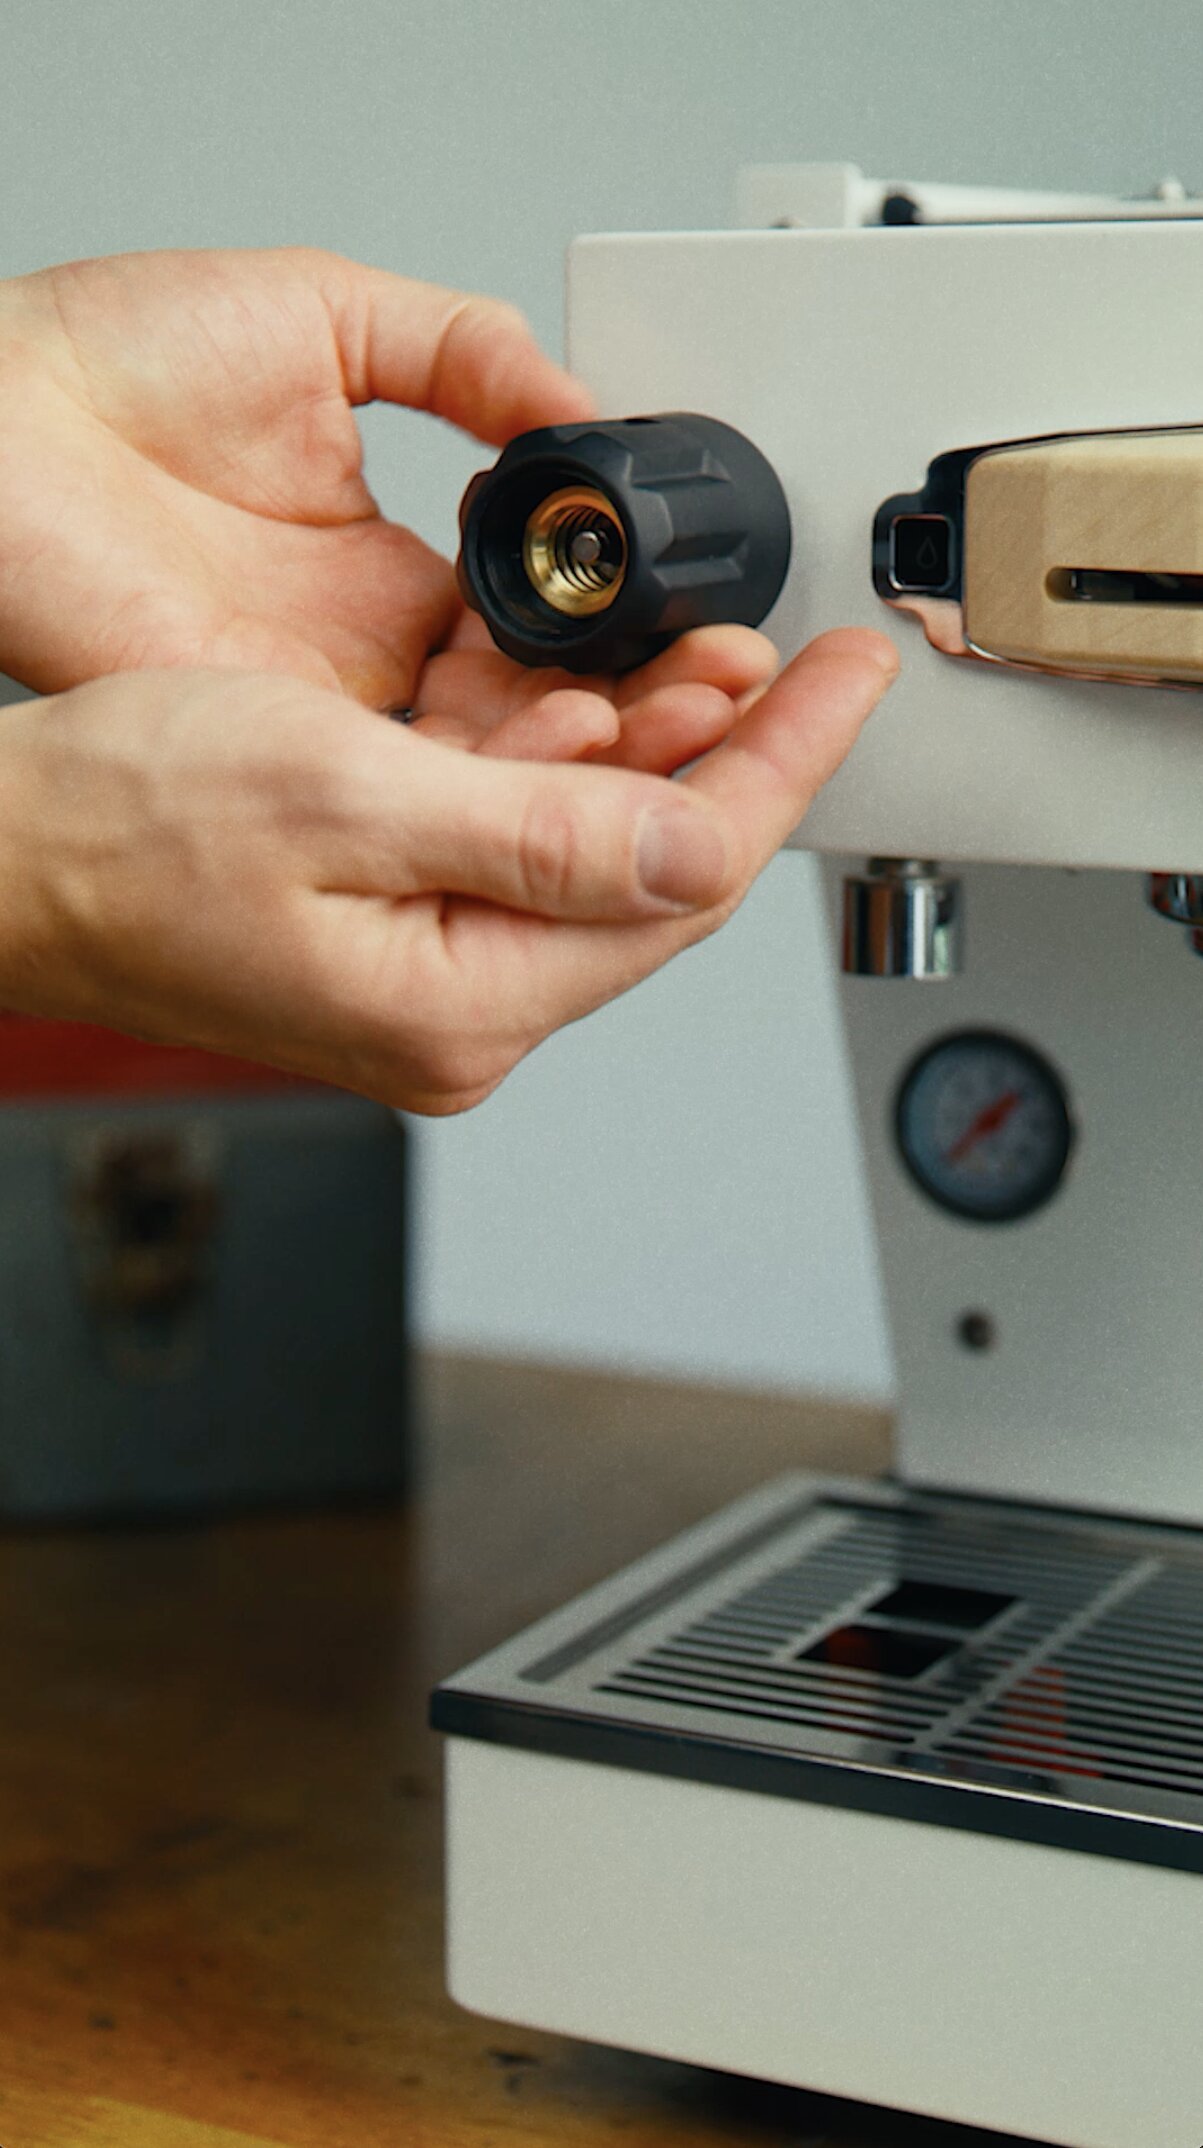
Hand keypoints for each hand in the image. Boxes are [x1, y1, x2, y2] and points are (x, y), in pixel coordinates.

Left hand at [0, 248, 778, 764]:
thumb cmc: (109, 365)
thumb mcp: (322, 316)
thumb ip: (461, 355)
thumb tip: (575, 400)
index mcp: (400, 568)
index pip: (558, 636)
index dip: (645, 647)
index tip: (726, 636)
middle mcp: (377, 660)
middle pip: (551, 725)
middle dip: (659, 721)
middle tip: (746, 694)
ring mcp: (336, 719)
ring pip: (502, 777)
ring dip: (609, 764)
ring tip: (706, 729)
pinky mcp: (290, 759)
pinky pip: (422, 801)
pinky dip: (510, 791)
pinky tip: (589, 758)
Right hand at [0, 633, 896, 1113]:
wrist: (6, 858)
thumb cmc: (120, 827)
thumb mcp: (346, 792)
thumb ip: (540, 833)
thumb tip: (698, 854)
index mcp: (459, 1003)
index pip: (682, 880)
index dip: (783, 765)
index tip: (845, 680)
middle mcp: (461, 1017)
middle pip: (654, 879)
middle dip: (732, 756)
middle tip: (785, 656)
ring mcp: (434, 987)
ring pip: (596, 862)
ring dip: (649, 754)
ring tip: (698, 660)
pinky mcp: (405, 945)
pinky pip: (525, 857)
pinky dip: (562, 773)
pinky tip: (577, 706)